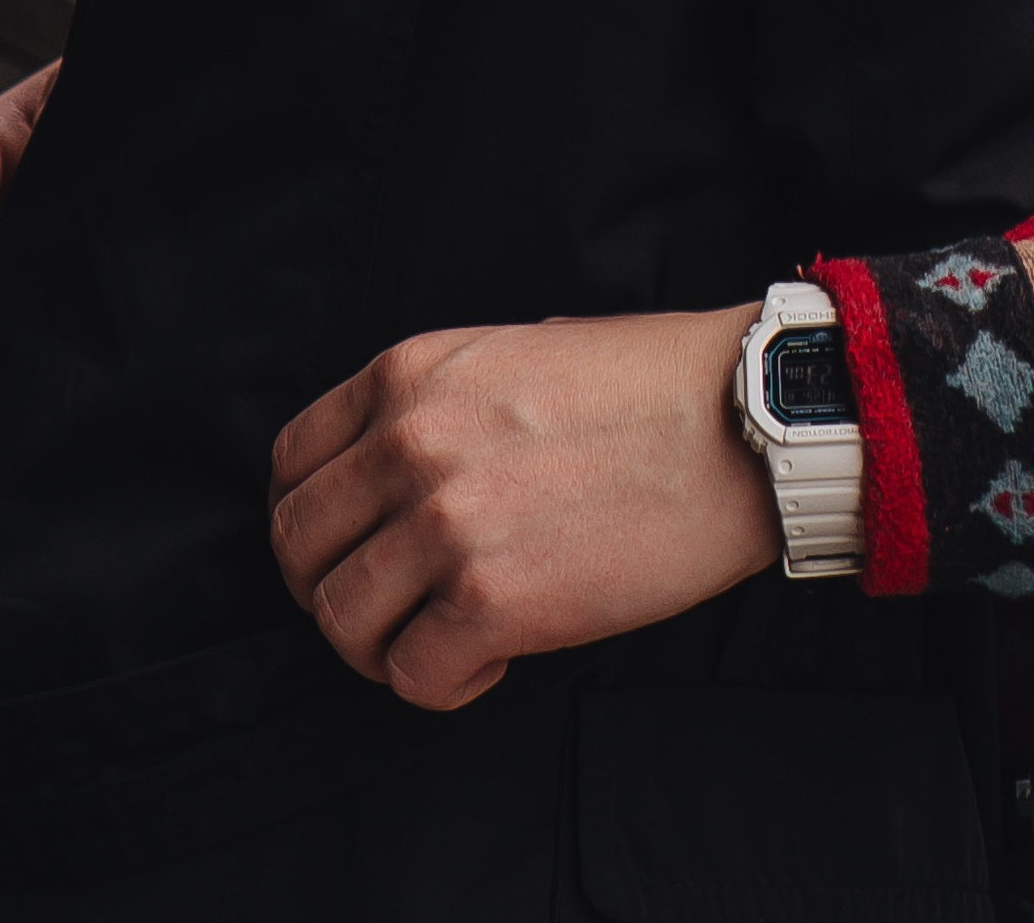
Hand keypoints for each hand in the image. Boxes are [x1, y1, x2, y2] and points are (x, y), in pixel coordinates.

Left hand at [268, 307, 782, 711]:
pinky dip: (444, 682)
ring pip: (341, 621)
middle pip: (297, 548)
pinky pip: (411, 675)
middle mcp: (410, 443)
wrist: (741, 423)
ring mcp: (444, 524)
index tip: (351, 543)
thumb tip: (404, 468)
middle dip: (332, 587)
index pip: (292, 461)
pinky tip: (496, 656)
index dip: (314, 518)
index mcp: (412, 374)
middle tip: (391, 605)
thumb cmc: (651, 385)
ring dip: (384, 645)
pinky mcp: (490, 601)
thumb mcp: (520, 351)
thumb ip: (444, 403)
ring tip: (446, 635)